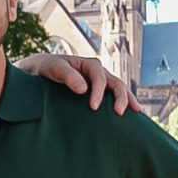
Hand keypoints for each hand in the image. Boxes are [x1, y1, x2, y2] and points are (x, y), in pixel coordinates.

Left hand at [13, 53, 141, 113]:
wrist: (42, 70)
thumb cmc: (47, 67)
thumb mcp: (54, 68)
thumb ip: (67, 76)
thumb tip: (83, 89)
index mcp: (89, 64)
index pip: (99, 78)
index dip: (98, 92)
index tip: (93, 107)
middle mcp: (98, 72)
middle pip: (115, 83)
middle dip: (120, 97)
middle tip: (119, 112)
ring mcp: (100, 81)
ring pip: (119, 89)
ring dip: (127, 99)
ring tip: (136, 113)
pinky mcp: (98, 91)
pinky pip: (113, 96)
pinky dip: (123, 102)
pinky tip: (130, 113)